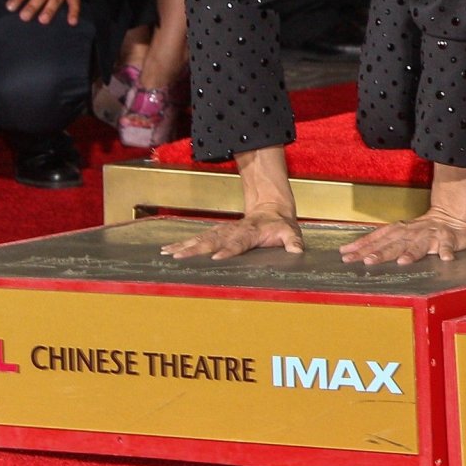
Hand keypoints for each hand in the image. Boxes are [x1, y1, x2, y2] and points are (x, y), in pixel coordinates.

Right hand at [161, 205, 303, 259]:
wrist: (271, 208)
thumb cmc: (280, 225)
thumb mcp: (291, 231)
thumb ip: (293, 241)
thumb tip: (297, 251)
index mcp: (251, 232)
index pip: (238, 243)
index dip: (228, 250)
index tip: (215, 257)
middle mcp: (234, 231)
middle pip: (213, 240)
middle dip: (196, 249)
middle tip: (179, 256)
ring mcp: (224, 231)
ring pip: (201, 238)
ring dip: (184, 245)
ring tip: (167, 253)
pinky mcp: (217, 232)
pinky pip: (198, 237)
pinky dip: (182, 243)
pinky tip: (168, 249)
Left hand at [339, 209, 465, 264]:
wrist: (453, 219)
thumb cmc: (425, 230)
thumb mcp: (403, 233)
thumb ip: (384, 243)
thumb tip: (360, 253)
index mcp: (400, 231)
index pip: (378, 238)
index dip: (362, 245)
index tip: (346, 253)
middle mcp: (413, 232)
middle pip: (395, 243)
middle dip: (381, 252)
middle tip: (367, 261)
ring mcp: (431, 235)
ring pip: (420, 244)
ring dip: (412, 252)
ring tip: (402, 261)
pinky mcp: (449, 238)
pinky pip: (447, 245)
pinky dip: (446, 251)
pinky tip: (444, 258)